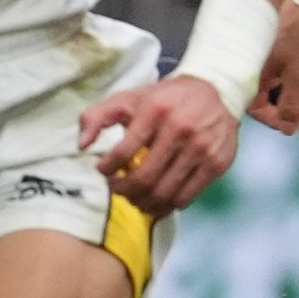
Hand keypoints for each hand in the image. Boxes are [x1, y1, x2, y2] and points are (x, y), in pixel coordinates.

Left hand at [78, 72, 242, 214]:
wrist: (215, 92)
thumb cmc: (163, 99)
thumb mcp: (127, 98)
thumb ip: (96, 117)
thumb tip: (81, 145)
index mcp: (154, 111)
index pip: (122, 152)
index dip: (107, 169)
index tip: (103, 172)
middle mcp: (180, 129)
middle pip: (144, 178)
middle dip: (124, 191)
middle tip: (117, 190)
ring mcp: (201, 148)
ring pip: (165, 192)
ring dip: (144, 202)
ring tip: (135, 199)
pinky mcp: (217, 163)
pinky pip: (187, 196)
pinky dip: (168, 205)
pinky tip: (158, 200)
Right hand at [250, 4, 298, 132]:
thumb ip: (292, 106)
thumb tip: (287, 130)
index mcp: (255, 73)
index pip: (257, 108)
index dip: (278, 119)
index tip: (298, 121)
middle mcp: (262, 66)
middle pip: (279, 98)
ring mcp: (277, 57)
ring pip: (295, 85)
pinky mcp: (293, 48)